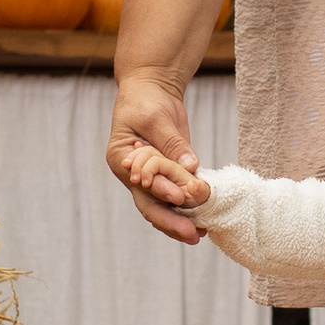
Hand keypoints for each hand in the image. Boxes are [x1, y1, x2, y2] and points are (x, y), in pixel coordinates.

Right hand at [108, 70, 206, 241]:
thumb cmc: (145, 101)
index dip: (160, 191)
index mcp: (122, 160)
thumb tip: (190, 166)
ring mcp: (151, 178)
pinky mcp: (169, 175)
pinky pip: (177, 197)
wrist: (151, 89)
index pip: (140, 183)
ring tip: (199, 235)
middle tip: (191, 234)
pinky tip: (203, 222)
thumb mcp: (156, 118)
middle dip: (170, 221)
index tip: (180, 198)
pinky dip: (188, 209)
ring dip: (180, 222)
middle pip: (150, 204)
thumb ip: (171, 143)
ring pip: (163, 207)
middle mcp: (134, 175)